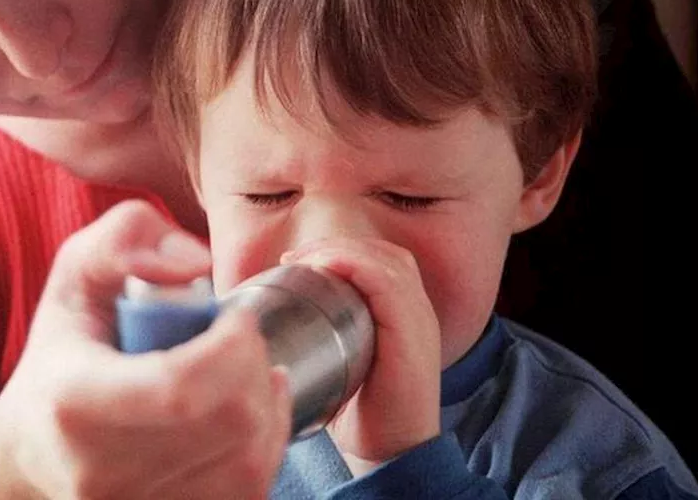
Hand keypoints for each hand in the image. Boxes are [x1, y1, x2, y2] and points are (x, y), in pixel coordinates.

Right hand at [0, 200, 292, 499]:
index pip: (182, 389)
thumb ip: (126, 238)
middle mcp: (101, 474)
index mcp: (73, 403)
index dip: (234, 347)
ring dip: (265, 407)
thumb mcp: (74, 277)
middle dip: (254, 368)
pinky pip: (250, 491)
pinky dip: (263, 447)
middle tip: (239, 343)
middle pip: (231, 423)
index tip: (237, 319)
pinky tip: (245, 416)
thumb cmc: (63, 359)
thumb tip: (193, 262)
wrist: (33, 455)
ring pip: (250, 461)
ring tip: (241, 376)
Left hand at [284, 238, 441, 473]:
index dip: (341, 249)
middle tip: (295, 257)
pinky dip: (354, 266)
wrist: (393, 453)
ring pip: (385, 260)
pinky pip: (387, 283)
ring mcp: (419, 321)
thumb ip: (331, 337)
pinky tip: (324, 267)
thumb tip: (278, 322)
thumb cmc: (363, 414)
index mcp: (407, 315)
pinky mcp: (411, 335)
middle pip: (383, 252)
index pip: (381, 260)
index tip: (297, 260)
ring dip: (340, 251)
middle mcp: (419, 311)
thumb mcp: (347, 364)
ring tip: (303, 260)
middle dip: (336, 245)